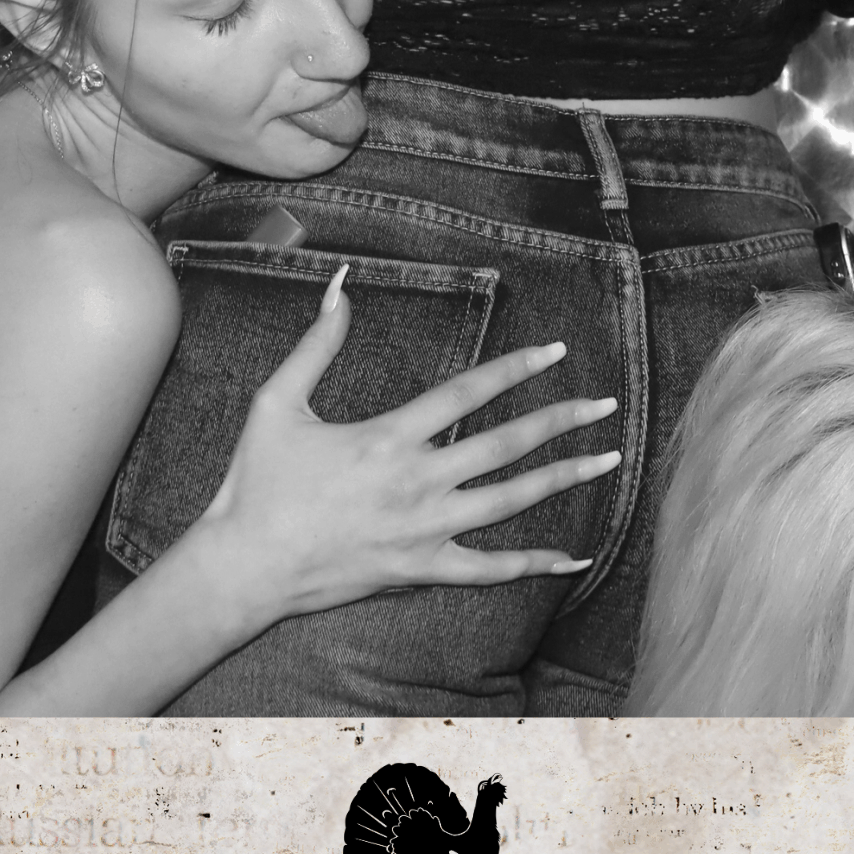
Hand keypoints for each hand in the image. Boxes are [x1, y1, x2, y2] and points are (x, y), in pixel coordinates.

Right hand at [202, 268, 620, 634]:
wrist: (245, 565)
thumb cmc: (256, 481)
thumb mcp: (277, 401)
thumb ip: (316, 341)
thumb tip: (339, 283)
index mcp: (387, 437)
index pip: (468, 393)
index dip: (516, 367)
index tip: (556, 350)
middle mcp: (416, 484)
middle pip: (506, 446)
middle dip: (562, 420)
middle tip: (606, 404)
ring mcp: (424, 532)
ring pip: (510, 503)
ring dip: (564, 479)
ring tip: (608, 460)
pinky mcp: (421, 570)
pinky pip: (488, 570)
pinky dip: (534, 565)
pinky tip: (573, 557)